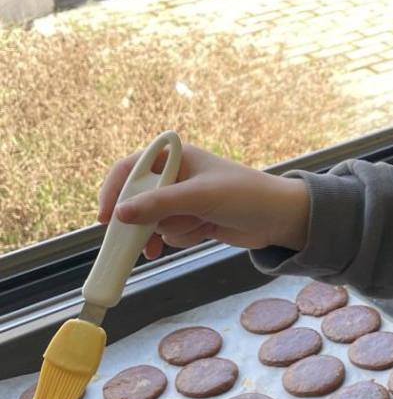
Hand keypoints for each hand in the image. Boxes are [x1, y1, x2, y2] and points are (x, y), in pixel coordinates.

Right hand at [98, 143, 311, 259]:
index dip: (114, 190)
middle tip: (136, 241)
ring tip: (197, 226)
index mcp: (175, 157)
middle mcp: (175, 176)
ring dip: (170, 230)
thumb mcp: (200, 197)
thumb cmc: (246, 195)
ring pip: (153, 221)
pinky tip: (198, 235)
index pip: (130, 169)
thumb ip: (160, 204)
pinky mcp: (191, 219)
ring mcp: (182, 200)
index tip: (106, 217)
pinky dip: (179, 238)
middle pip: (136, 200)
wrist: (280, 219)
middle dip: (142, 221)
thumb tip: (121, 214)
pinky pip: (169, 233)